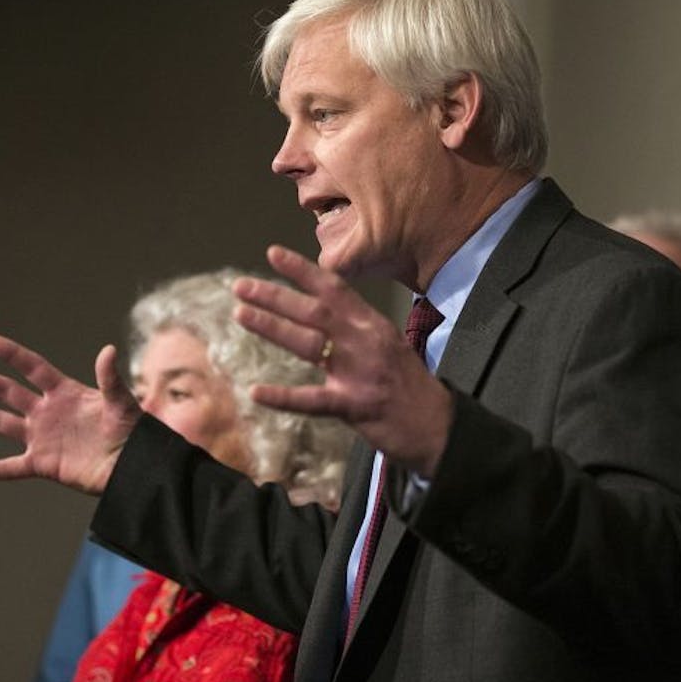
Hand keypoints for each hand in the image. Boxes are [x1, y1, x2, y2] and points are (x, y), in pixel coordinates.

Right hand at [0, 334, 141, 493]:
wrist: (134, 467)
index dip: (14, 356)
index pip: (34, 369)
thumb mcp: (122, 403)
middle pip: (9, 392)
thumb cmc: (133, 432)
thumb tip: (108, 350)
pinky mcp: (43, 464)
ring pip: (2, 424)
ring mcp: (43, 438)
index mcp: (66, 393)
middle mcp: (49, 413)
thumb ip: (110, 379)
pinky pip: (10, 468)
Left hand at [233, 245, 452, 477]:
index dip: (302, 270)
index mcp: (374, 326)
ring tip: (241, 314)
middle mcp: (366, 342)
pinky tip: (256, 392)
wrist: (439, 428)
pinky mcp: (356, 406)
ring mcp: (360, 373)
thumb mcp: (390, 348)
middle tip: (240, 286)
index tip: (272, 253)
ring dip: (272, 327)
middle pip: (314, 311)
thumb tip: (324, 317)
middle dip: (275, 296)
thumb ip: (358, 332)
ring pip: (309, 343)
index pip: (335, 289)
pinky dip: (283, 397)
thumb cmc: (412, 389)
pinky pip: (312, 400)